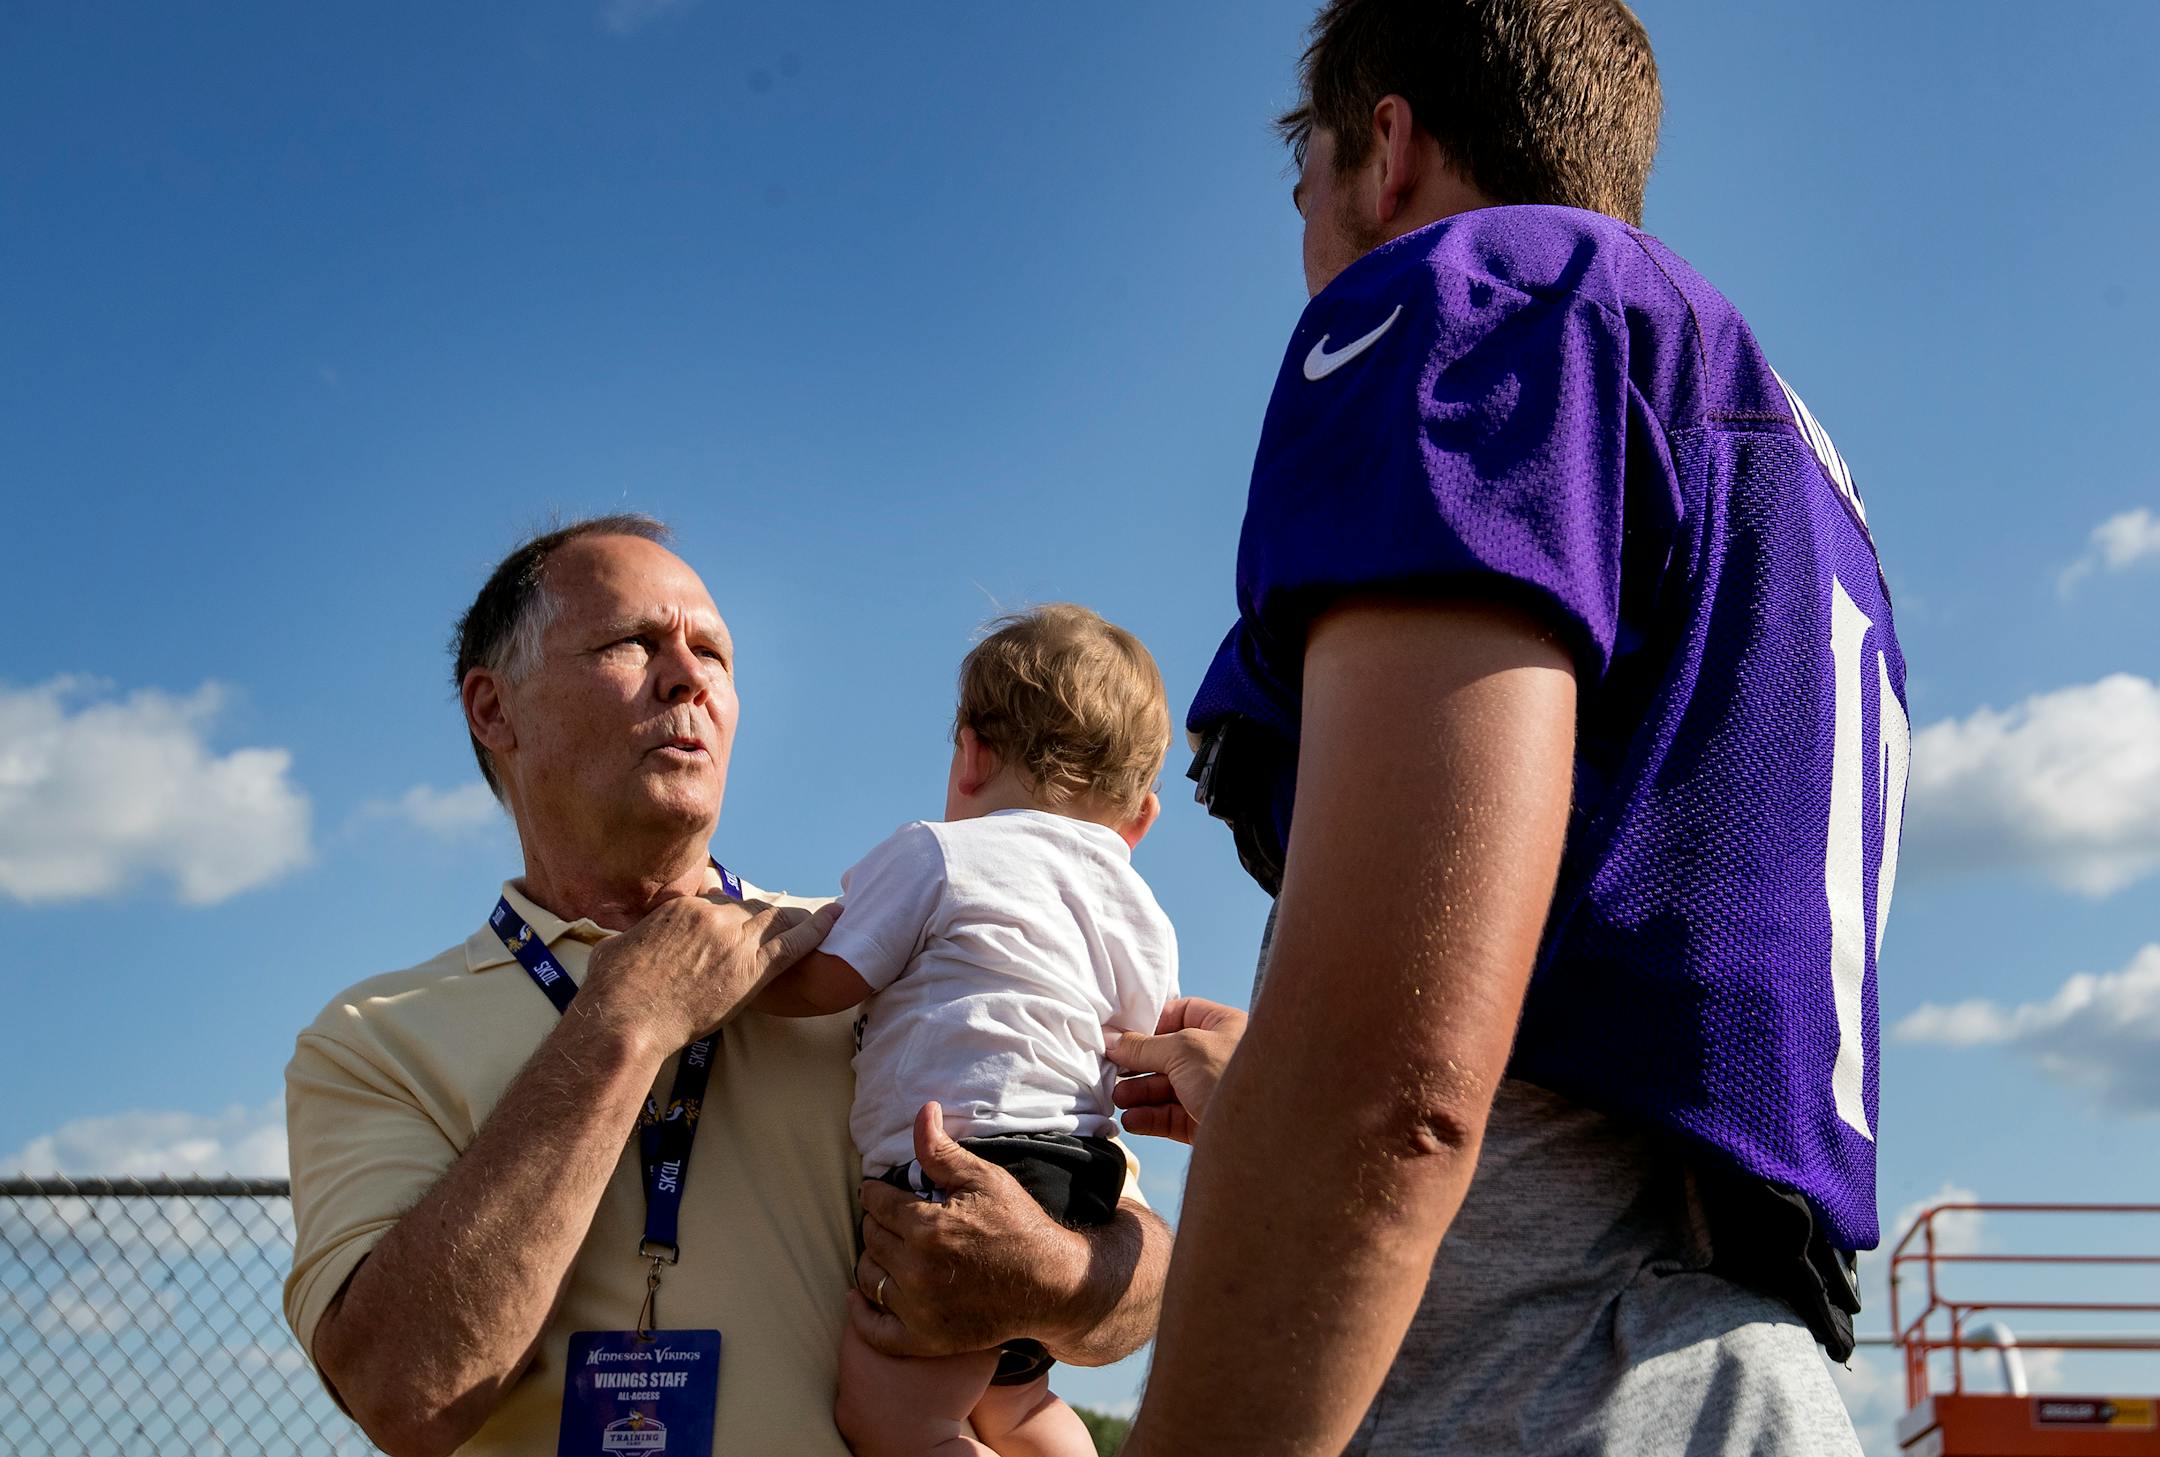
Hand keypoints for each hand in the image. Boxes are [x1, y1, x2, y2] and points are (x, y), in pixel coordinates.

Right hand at [580, 894, 838, 1054]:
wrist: (627, 1019)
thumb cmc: (612, 991)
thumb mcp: (617, 948)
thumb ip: (633, 937)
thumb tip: (624, 941)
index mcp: (682, 908)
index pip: (716, 903)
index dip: (726, 914)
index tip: (732, 923)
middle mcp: (712, 916)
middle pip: (748, 908)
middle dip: (760, 917)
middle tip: (774, 925)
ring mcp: (735, 940)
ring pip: (774, 918)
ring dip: (792, 919)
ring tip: (812, 917)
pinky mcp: (754, 968)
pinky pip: (796, 941)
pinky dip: (818, 928)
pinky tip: (837, 918)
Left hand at [850, 1103, 1090, 1357]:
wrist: (1051, 1284)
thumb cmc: (1019, 1226)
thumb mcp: (984, 1179)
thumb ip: (942, 1150)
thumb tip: (922, 1110)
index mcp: (927, 1228)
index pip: (877, 1204)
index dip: (875, 1192)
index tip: (877, 1190)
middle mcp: (916, 1270)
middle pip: (870, 1238)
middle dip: (876, 1222)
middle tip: (888, 1217)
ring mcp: (918, 1309)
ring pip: (867, 1277)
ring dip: (870, 1259)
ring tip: (884, 1249)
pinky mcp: (924, 1339)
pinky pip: (874, 1331)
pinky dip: (860, 1313)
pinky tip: (857, 1297)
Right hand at [1107, 996, 1248, 1143]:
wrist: (1261, 1133)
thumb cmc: (1231, 1076)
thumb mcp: (1183, 1049)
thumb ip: (1144, 1046)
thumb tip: (1112, 1041)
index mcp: (1223, 1026)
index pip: (1180, 1014)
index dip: (1149, 1023)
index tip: (1120, 1034)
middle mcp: (1219, 1057)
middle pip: (1168, 1055)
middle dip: (1138, 1065)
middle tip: (1112, 1071)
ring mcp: (1212, 1091)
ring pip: (1167, 1089)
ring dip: (1139, 1093)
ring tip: (1118, 1098)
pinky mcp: (1205, 1122)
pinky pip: (1171, 1116)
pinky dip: (1149, 1118)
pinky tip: (1132, 1120)